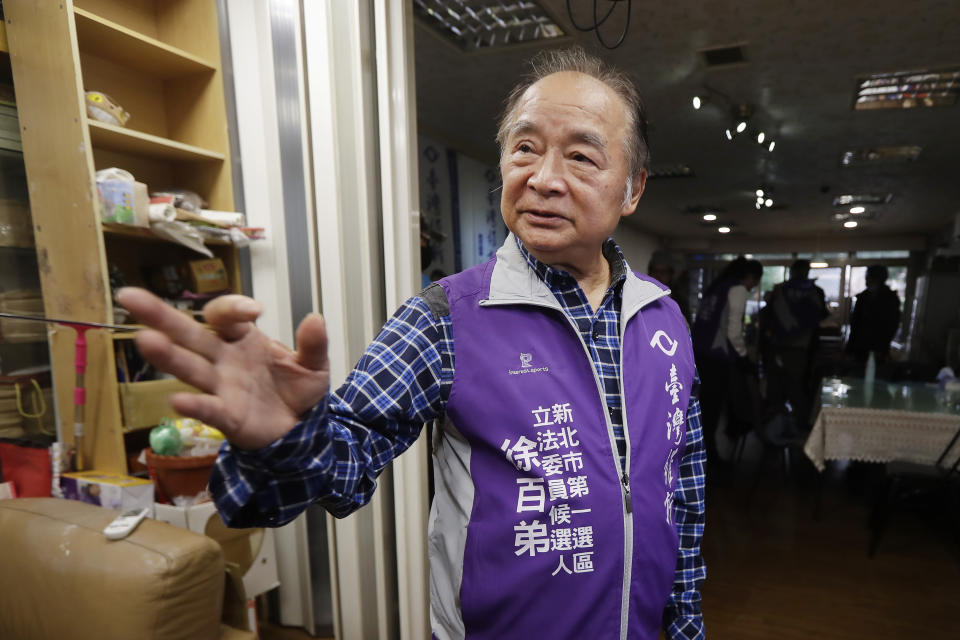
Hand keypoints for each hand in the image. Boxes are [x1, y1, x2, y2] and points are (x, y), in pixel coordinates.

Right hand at [116, 288, 328, 450]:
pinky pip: (207, 408)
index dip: (232, 308)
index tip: (253, 311)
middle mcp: (223, 359)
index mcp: (243, 339)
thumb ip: (314, 344)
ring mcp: (221, 387)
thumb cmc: (297, 391)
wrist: (301, 431)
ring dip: (168, 354)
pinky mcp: (226, 416)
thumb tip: (315, 318)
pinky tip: (177, 400)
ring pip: (190, 366)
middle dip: (161, 315)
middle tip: (130, 296)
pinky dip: (195, 405)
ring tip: (145, 339)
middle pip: (189, 334)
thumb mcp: (314, 365)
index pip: (225, 315)